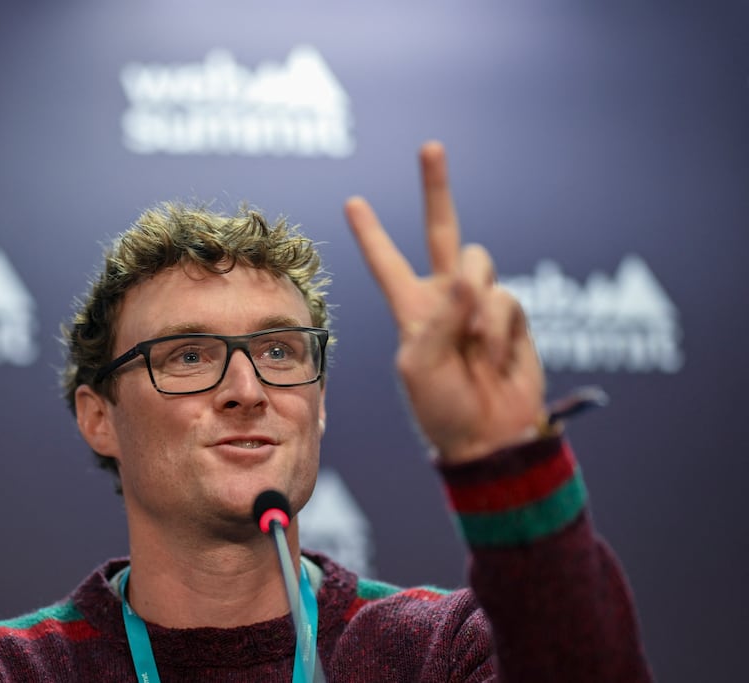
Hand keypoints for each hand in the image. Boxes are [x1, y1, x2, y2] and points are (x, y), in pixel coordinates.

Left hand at [344, 141, 545, 463]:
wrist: (487, 436)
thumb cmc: (441, 406)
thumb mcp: (421, 366)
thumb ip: (441, 320)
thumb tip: (470, 281)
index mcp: (410, 307)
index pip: (387, 262)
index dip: (371, 234)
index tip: (352, 202)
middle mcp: (444, 297)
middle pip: (442, 230)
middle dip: (436, 188)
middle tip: (429, 147)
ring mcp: (479, 304)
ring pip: (479, 265)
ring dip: (475, 304)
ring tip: (473, 348)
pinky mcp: (512, 316)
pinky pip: (505, 299)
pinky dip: (498, 329)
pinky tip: (493, 357)